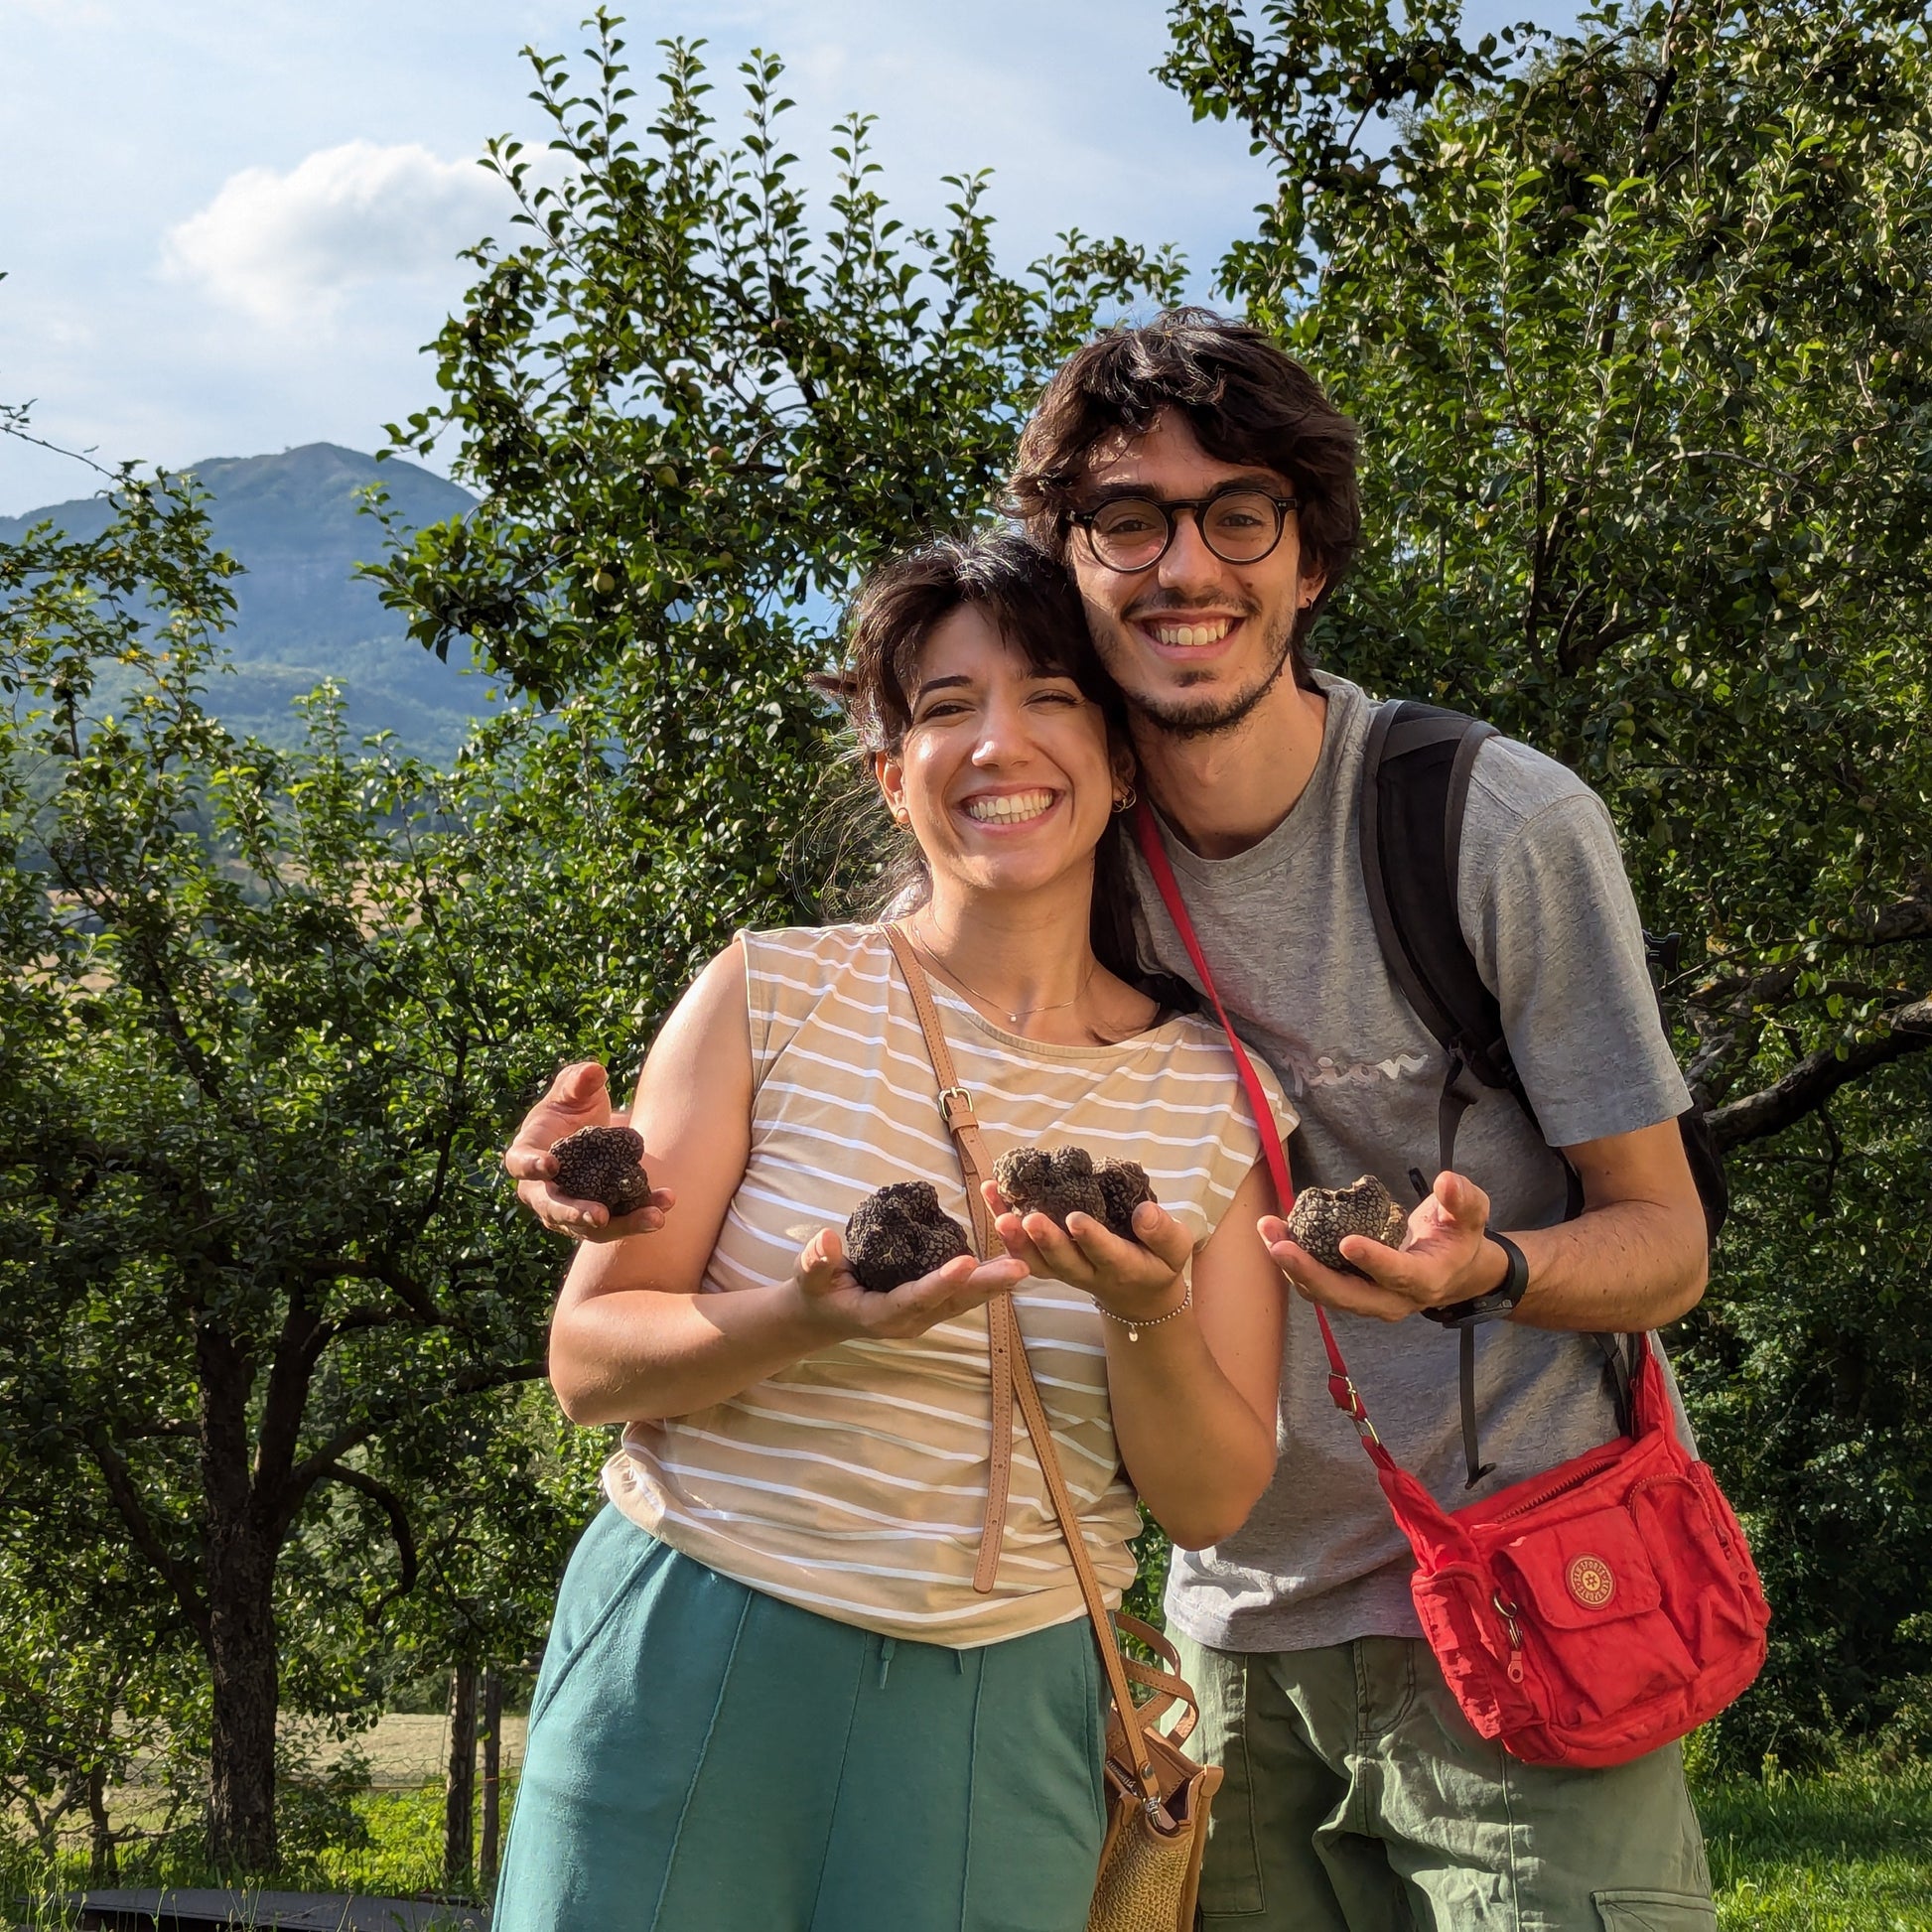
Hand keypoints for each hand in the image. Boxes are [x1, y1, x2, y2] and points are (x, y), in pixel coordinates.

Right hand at [502, 1060, 674, 1241]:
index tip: (551, 1165)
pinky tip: (664, 1205)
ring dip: (623, 1224)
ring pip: (591, 1226)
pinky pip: (618, 1221)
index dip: (532, 1166)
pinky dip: (641, 1215)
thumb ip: (579, 1081)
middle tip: (599, 1216)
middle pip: (553, 1209)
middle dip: (577, 1214)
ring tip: (655, 1218)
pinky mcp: (598, 1217)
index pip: (520, 1164)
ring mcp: (569, 1209)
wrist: (592, 1132)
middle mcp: (542, 1190)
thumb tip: (594, 1071)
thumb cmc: (572, 1107)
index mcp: (526, 1155)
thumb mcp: (574, 1089)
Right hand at [784, 1228, 1026, 1342]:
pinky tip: (1012, 1260)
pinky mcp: (933, 1305)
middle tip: (1020, 1269)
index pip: (915, 1299)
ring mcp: (925, 1316)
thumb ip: (816, 1262)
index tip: (966, 1262)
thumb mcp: (808, 1277)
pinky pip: (964, 1293)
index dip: (941, 1283)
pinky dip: (987, 1278)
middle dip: (987, 1286)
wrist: (824, 1314)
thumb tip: (826, 1239)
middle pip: (953, 1303)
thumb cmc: (816, 1291)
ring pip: (965, 1300)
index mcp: (882, 1316)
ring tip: (1027, 1263)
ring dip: (995, 1283)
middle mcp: (910, 1321)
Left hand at [983, 1182, 1193, 1325]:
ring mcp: (1064, 1270)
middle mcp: (1088, 1273)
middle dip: (1045, 1241)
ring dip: (1015, 1239)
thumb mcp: (1175, 1250)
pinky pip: (1023, 1252)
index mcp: (1122, 1267)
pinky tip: (991, 1194)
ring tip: (998, 1211)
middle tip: (1028, 1219)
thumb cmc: (1159, 1262)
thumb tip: (1144, 1212)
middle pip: (1062, 1262)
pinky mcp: (1049, 1263)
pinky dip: (1005, 1228)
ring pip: (1036, 1261)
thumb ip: (1164, 1232)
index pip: (1105, 1254)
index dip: (1090, 1238)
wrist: (1138, 1294)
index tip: (1075, 1219)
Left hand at [1259, 1170, 1503, 1322]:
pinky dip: (1294, 1264)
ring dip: (1292, 1267)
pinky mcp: (1351, 1294)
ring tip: (1268, 1232)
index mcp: (1426, 1280)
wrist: (1455, 1271)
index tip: (1345, 1242)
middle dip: (1310, 1272)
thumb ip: (1462, 1199)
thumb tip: (1446, 1182)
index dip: (1373, 1261)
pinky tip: (1274, 1234)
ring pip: (1326, 1294)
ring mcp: (1370, 1302)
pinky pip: (1318, 1286)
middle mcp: (1394, 1301)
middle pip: (1348, 1296)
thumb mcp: (1472, 1214)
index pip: (1399, 1275)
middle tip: (1279, 1244)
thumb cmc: (1459, 1237)